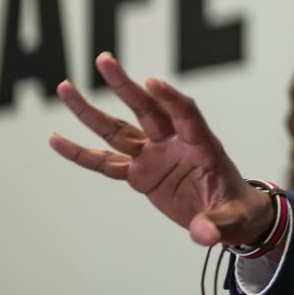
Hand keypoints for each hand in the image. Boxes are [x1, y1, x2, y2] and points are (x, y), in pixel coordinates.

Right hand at [49, 52, 272, 247]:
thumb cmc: (237, 209)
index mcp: (203, 146)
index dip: (171, 98)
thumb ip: (216, 224)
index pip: (187, 114)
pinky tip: (56, 139)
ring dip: (92, 111)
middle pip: (147, 110)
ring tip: (65, 87)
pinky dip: (81, 154)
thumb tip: (202, 235)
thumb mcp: (233, 218)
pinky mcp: (141, 175)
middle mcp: (175, 144)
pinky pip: (106, 163)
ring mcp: (155, 156)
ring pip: (119, 130)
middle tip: (104, 59)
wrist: (230, 216)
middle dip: (125, 86)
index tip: (152, 81)